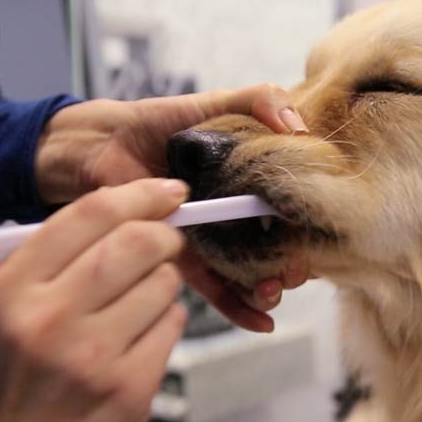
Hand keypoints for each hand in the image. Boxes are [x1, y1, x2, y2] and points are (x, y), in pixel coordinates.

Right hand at [0, 178, 189, 421]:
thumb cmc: (0, 392)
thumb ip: (48, 264)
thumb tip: (123, 215)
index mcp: (9, 289)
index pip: (89, 215)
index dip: (139, 194)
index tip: (168, 191)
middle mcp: (49, 317)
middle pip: (137, 243)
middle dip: (164, 236)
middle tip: (168, 241)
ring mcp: (92, 356)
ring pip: (164, 285)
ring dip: (163, 286)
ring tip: (137, 307)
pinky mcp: (129, 389)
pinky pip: (171, 328)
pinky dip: (164, 324)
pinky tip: (136, 343)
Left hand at [34, 84, 311, 330]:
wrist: (102, 145)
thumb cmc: (157, 122)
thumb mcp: (213, 104)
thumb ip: (259, 100)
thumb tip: (298, 128)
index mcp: (252, 179)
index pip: (293, 208)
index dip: (312, 223)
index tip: (320, 229)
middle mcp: (238, 214)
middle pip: (280, 248)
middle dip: (295, 264)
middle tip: (296, 266)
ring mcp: (214, 240)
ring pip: (252, 274)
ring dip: (269, 288)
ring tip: (272, 289)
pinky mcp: (185, 260)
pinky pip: (215, 290)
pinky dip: (239, 308)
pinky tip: (261, 322)